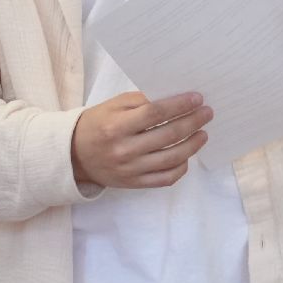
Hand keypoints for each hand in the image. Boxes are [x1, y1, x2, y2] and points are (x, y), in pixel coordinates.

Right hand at [71, 90, 211, 189]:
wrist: (75, 156)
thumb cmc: (97, 124)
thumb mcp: (113, 106)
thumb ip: (141, 101)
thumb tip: (174, 98)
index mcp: (116, 126)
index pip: (155, 113)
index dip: (179, 105)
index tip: (197, 98)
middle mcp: (124, 150)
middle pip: (168, 135)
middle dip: (193, 122)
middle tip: (207, 113)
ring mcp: (131, 170)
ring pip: (172, 158)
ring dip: (193, 144)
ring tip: (203, 133)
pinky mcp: (135, 183)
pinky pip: (165, 178)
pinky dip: (181, 167)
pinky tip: (187, 155)